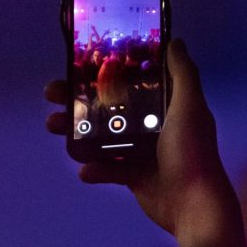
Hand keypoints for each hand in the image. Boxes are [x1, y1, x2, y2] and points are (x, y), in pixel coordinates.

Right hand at [45, 39, 243, 246]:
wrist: (193, 205)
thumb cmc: (192, 151)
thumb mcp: (190, 107)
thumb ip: (183, 74)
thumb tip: (175, 41)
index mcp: (166, 105)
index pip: (131, 80)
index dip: (105, 71)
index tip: (80, 63)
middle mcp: (154, 124)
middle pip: (110, 105)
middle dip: (79, 99)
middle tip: (52, 94)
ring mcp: (143, 151)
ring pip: (103, 135)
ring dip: (77, 130)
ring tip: (54, 125)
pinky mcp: (134, 176)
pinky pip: (109, 168)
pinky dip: (95, 168)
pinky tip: (84, 169)